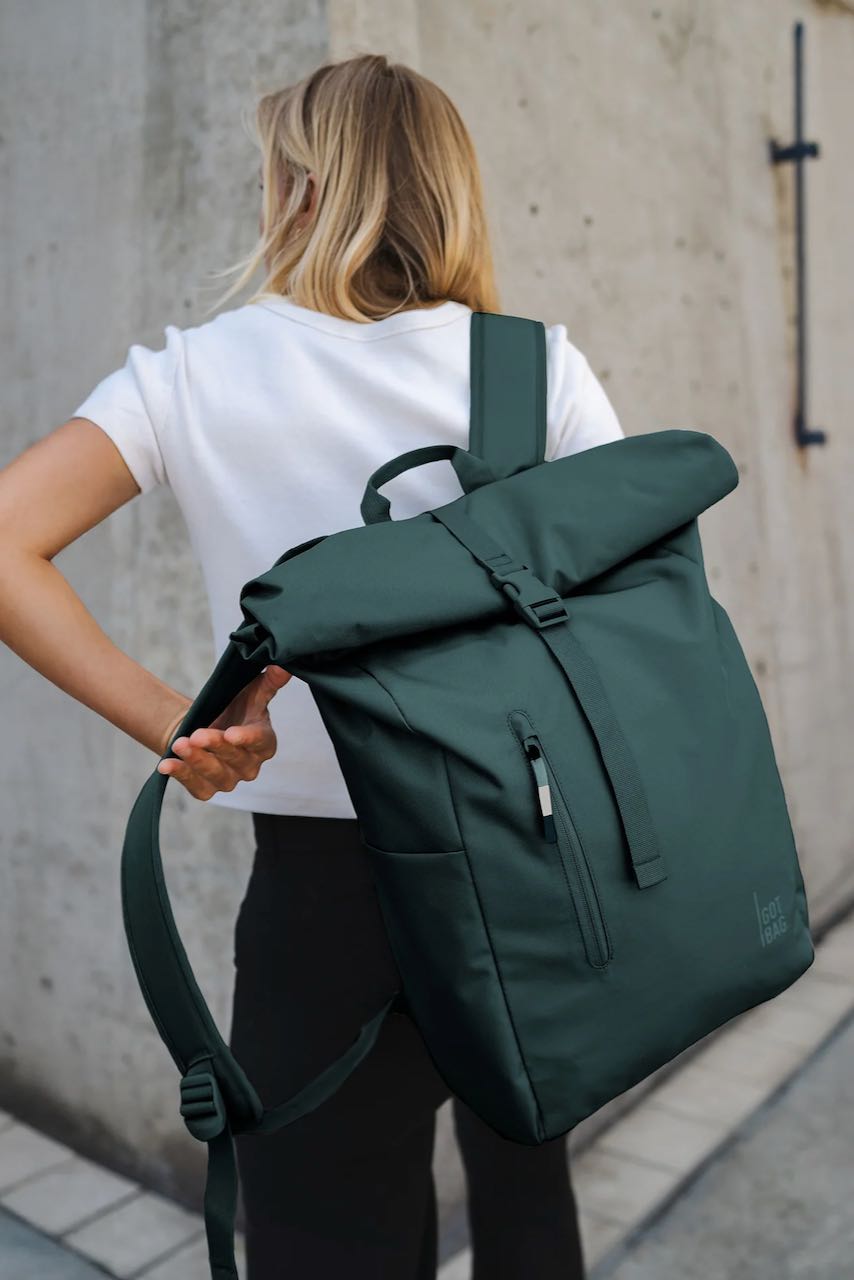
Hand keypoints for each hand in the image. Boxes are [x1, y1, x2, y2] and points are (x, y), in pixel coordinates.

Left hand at [156, 665, 291, 800]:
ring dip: (196, 761)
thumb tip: (280, 666)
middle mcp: (249, 765)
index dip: (246, 739)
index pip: (259, 741)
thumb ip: (268, 683)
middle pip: (234, 758)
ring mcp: (229, 779)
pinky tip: (166, 765)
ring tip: (179, 744)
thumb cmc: (235, 710)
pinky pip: (196, 786)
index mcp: (264, 742)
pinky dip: (181, 775)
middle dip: (214, 746)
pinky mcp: (207, 789)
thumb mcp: (252, 693)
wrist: (207, 725)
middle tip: (197, 735)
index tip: (231, 734)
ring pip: (215, 774)